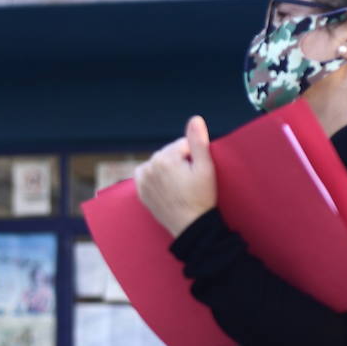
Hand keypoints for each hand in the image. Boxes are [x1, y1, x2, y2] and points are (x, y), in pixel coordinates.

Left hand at [135, 116, 216, 236]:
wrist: (190, 227)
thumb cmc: (201, 198)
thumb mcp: (206, 168)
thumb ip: (199, 142)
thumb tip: (195, 118)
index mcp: (165, 157)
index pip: (184, 145)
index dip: (195, 157)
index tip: (197, 174)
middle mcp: (150, 165)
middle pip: (170, 153)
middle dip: (181, 162)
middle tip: (190, 182)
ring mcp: (143, 179)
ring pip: (160, 163)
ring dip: (169, 169)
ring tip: (180, 186)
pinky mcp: (140, 190)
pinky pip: (147, 174)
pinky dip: (155, 176)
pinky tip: (166, 186)